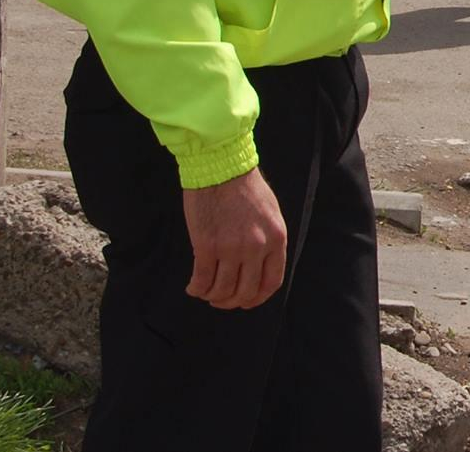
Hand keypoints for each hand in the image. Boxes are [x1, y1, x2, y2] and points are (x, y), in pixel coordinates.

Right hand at [182, 168, 286, 310]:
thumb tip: (257, 268)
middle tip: (220, 300)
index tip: (245, 301)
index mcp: (276, 239)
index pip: (272, 283)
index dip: (257, 298)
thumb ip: (267, 241)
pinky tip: (193, 287)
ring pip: (222, 290)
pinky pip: (202, 280)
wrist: (221, 167)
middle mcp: (257, 247)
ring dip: (212, 297)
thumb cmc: (245, 187)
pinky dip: (197, 289)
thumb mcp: (270, 214)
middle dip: (232, 302)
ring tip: (206, 292)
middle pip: (246, 291)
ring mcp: (231, 248)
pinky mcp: (206, 246)